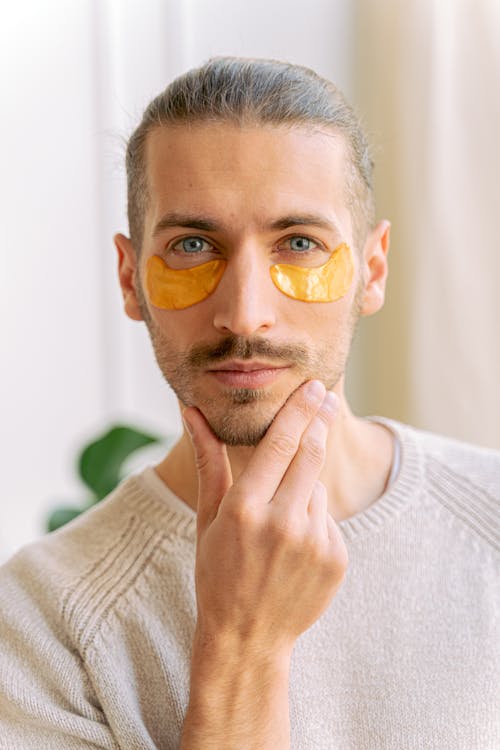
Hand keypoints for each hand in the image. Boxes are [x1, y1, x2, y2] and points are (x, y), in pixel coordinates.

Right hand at [183, 380, 347, 656]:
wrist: (247, 636)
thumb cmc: (217, 571)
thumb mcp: (207, 517)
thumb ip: (208, 460)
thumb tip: (192, 411)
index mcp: (244, 509)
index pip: (279, 443)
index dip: (299, 410)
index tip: (315, 386)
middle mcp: (282, 523)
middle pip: (310, 453)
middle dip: (318, 422)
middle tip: (326, 399)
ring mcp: (314, 543)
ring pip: (318, 488)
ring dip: (305, 488)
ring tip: (281, 520)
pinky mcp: (336, 559)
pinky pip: (329, 519)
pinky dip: (315, 520)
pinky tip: (295, 547)